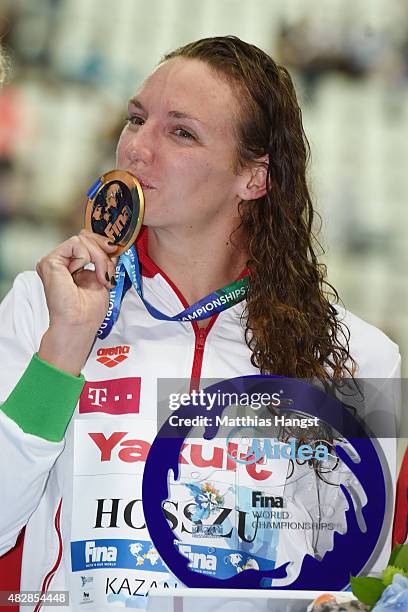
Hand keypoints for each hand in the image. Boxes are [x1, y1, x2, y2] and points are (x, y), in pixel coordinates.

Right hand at [36, 230, 117, 374]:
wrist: (79, 325)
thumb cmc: (89, 311)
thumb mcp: (102, 278)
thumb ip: (103, 260)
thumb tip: (112, 245)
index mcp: (70, 265)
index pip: (85, 241)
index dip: (102, 243)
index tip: (115, 251)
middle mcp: (59, 262)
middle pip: (84, 237)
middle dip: (103, 251)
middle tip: (109, 272)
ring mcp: (53, 261)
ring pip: (82, 240)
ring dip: (99, 258)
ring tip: (101, 278)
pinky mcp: (50, 262)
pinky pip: (76, 244)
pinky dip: (89, 258)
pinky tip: (88, 275)